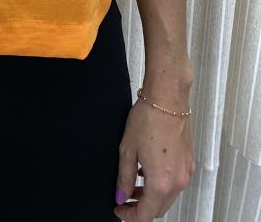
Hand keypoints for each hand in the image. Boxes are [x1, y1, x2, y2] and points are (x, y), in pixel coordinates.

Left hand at [114, 95, 195, 220]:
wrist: (167, 98)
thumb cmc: (147, 119)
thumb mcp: (127, 150)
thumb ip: (124, 177)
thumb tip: (121, 196)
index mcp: (161, 182)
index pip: (146, 214)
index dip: (130, 216)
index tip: (119, 210)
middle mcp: (178, 181)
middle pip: (159, 208)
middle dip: (141, 208)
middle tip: (124, 200)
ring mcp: (186, 171)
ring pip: (168, 195)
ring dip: (151, 195)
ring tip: (132, 184)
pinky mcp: (189, 161)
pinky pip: (175, 181)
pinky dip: (161, 183)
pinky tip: (146, 170)